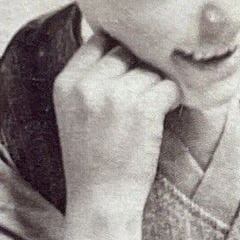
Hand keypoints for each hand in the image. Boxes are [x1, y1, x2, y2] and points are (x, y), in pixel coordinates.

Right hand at [53, 31, 181, 219]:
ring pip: (150, 70)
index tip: (129, 65)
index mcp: (66, 82)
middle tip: (143, 94)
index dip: (119, 48)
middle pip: (127, 52)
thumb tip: (119, 43)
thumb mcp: (74, 113)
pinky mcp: (143, 109)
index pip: (98, 40)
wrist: (100, 199)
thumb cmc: (92, 159)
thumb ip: (89, 79)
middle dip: (140, 69)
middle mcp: (88, 84)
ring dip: (157, 87)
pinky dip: (172, 99)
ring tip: (150, 112)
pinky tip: (163, 115)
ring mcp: (116, 95)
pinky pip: (169, 86)